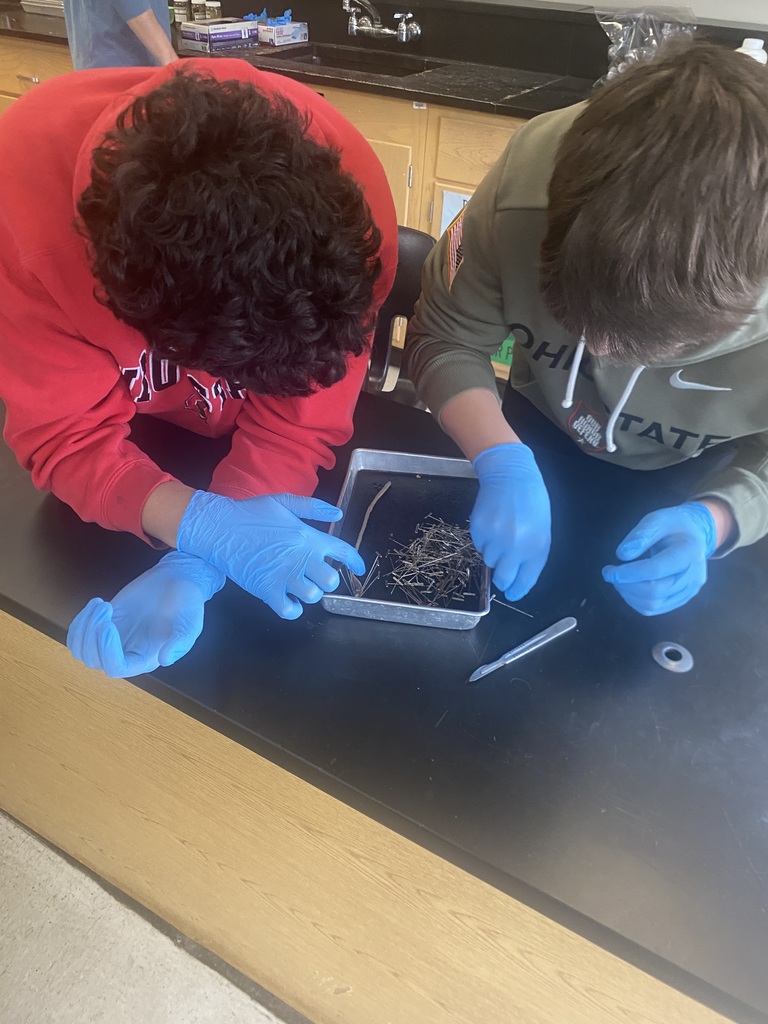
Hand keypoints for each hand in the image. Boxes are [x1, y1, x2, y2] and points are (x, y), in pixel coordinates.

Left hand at [67, 551, 224, 677]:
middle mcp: (126, 653)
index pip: (116, 668)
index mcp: (145, 658)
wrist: (179, 580)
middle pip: (93, 660)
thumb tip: (165, 659)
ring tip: (101, 605)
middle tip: (104, 608)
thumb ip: (180, 642)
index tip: (108, 625)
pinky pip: (80, 633)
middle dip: (92, 635)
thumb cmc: (187, 603)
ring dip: (84, 627)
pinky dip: (80, 620)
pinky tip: (97, 603)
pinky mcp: (105, 622)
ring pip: (81, 649)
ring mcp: (113, 638)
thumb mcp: (190, 624)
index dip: (107, 650)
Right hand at [176, 491, 364, 618]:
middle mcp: (301, 558)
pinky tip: (288, 601)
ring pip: (313, 596)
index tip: (359, 569)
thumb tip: (338, 511)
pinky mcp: (266, 590)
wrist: (219, 527)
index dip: (355, 562)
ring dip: (309, 593)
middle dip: (326, 580)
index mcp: (308, 536)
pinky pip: (289, 610)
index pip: (343, 552)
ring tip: (299, 586)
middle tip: (315, 576)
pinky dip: (292, 609)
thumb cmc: (250, 513)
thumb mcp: (283, 501)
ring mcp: (284, 576)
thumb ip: (313, 507)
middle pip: (330, 580)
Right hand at [470, 442, 550, 600]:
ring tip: (501, 533)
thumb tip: (518, 576)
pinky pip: (479, 545)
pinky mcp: (479, 529)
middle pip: (503, 577)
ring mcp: (496, 538)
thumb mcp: (541, 530)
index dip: (516, 590)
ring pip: (489, 560)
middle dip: (502, 578)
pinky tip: (493, 524)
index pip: (525, 580)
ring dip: (493, 553)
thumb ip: (532, 554)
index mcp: (537, 548)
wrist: (512, 476)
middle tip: (501, 572)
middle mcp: (516, 547)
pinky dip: (484, 539)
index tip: (512, 594)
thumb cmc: (531, 502)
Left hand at [602, 502, 716, 615]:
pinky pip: (655, 608)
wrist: (696, 535)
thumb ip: (640, 535)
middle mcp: (693, 576)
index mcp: (689, 553)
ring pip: (653, 604)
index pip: (656, 570)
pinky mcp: (682, 599)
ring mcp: (689, 591)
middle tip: (611, 574)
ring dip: (628, 595)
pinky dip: (636, 601)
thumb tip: (622, 555)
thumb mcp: (657, 520)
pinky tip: (629, 587)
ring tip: (619, 579)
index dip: (629, 573)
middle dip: (626, 585)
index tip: (609, 571)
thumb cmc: (674, 525)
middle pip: (654, 592)